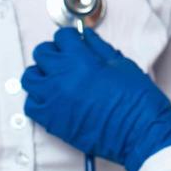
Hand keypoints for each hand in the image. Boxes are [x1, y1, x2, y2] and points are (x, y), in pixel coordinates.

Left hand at [22, 27, 170, 170]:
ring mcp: (53, 100)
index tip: (75, 43)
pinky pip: (31, 104)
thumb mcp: (121, 65)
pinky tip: (53, 99)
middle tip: (66, 59)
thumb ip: (98, 48)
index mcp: (80, 59)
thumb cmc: (136, 99)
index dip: (70, 38)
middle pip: (41, 53)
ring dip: (41, 74)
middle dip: (54, 52)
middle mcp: (61, 77)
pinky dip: (38, 99)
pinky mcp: (51, 120)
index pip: (61, 37)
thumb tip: (85, 37)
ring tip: (55, 79)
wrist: (140, 133)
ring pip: (30, 78)